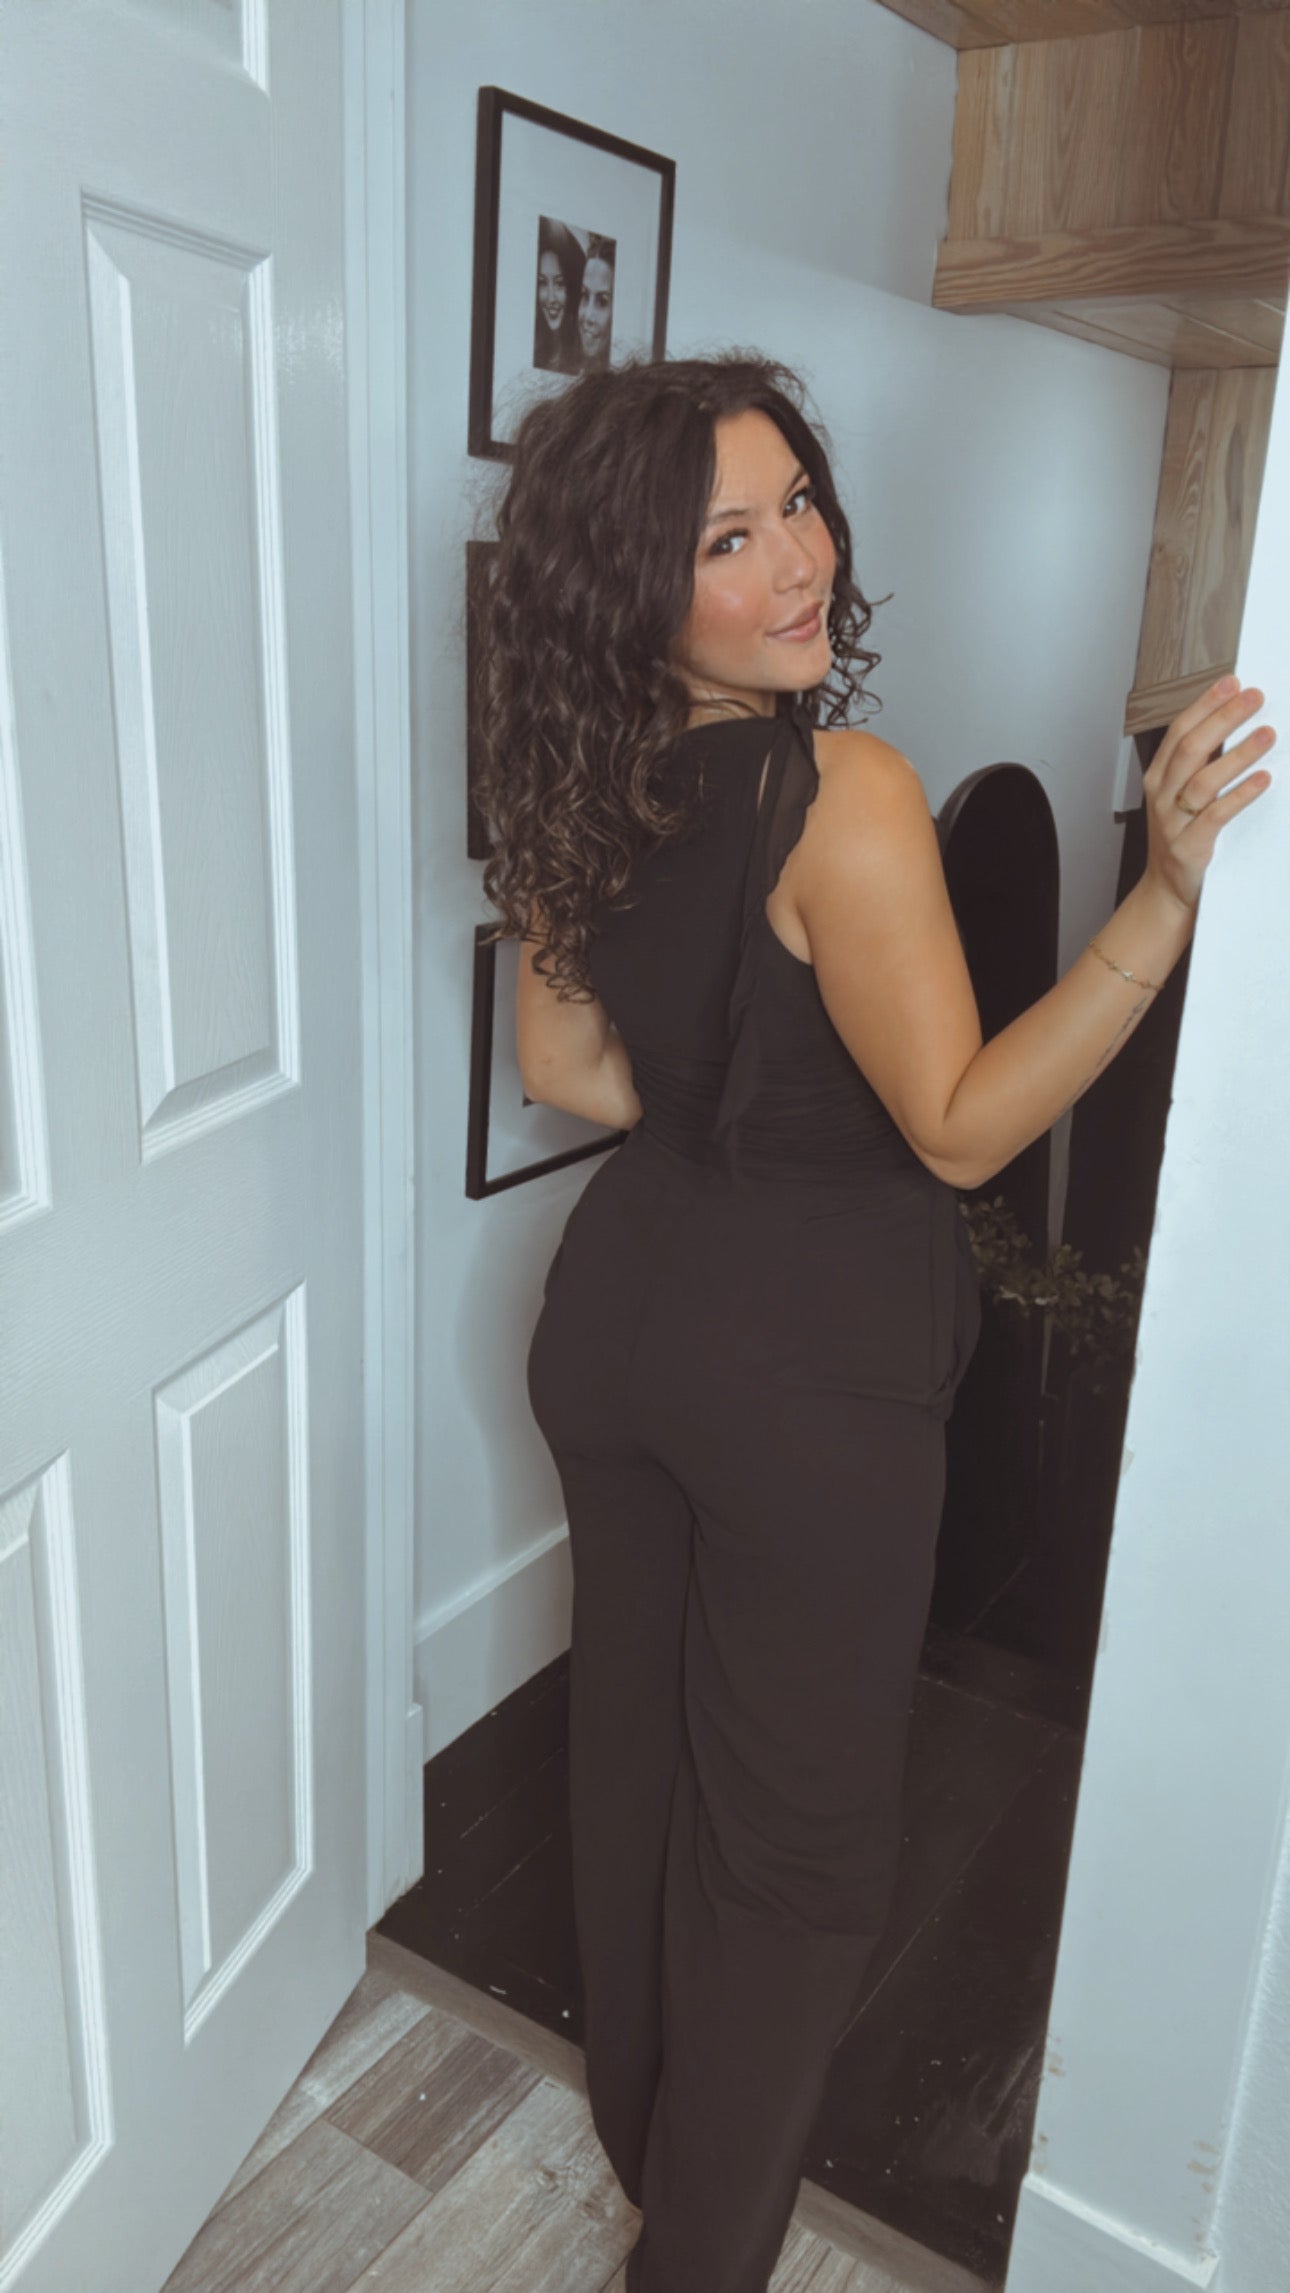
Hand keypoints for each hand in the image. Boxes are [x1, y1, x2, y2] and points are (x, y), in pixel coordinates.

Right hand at [1142, 676, 1275, 913]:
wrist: (1167, 891)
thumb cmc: (1180, 838)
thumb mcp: (1181, 797)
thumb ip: (1200, 764)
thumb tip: (1235, 723)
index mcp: (1159, 778)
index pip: (1179, 731)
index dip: (1206, 704)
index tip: (1232, 682)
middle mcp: (1162, 796)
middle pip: (1191, 748)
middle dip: (1223, 719)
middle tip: (1254, 698)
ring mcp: (1173, 822)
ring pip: (1204, 780)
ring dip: (1238, 754)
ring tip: (1267, 734)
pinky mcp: (1190, 847)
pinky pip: (1216, 816)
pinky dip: (1240, 795)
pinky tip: (1263, 779)